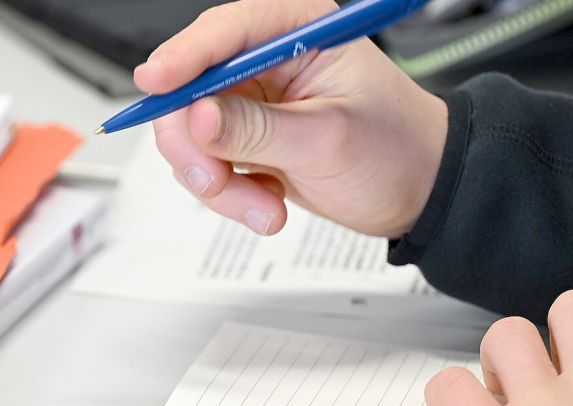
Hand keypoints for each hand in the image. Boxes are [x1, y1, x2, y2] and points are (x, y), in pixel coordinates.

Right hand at [134, 0, 448, 237]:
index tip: (155, 86)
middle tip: (215, 183)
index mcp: (298, 32)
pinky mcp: (244, 138)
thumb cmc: (397, 150)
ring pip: (191, 135)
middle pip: (190, 89)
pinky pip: (206, 164)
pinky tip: (265, 204)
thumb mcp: (328, 141)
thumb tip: (197, 119)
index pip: (225, 32)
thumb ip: (256, 130)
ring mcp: (252, 101)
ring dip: (217, 182)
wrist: (417, 193)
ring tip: (262, 208)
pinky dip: (227, 194)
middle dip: (195, 146)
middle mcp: (267, 61)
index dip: (182, 58)